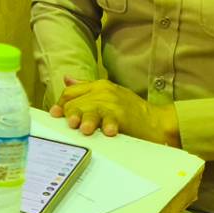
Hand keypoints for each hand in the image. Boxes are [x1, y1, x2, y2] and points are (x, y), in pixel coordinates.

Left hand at [50, 75, 179, 145]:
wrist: (157, 121)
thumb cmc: (132, 110)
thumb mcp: (109, 93)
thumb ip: (86, 87)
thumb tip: (66, 79)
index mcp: (98, 86)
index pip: (72, 92)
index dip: (62, 104)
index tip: (56, 115)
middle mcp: (103, 92)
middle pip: (78, 102)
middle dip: (71, 114)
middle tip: (69, 124)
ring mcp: (113, 103)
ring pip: (91, 110)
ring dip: (86, 120)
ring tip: (84, 129)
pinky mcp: (123, 115)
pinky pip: (112, 121)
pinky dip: (109, 126)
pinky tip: (108, 132)